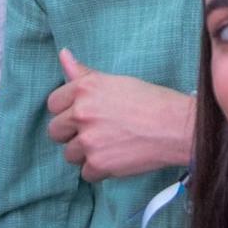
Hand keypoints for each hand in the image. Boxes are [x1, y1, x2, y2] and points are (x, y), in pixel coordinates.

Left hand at [45, 50, 193, 180]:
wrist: (175, 126)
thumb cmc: (150, 100)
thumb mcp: (115, 81)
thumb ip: (84, 74)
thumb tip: (63, 54)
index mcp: (84, 89)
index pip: (53, 104)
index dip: (67, 111)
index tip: (82, 115)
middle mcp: (81, 113)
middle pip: (55, 131)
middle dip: (71, 134)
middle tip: (95, 131)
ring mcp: (88, 141)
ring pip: (69, 154)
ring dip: (85, 153)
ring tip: (109, 144)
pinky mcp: (98, 164)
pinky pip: (85, 173)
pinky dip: (99, 170)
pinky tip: (116, 157)